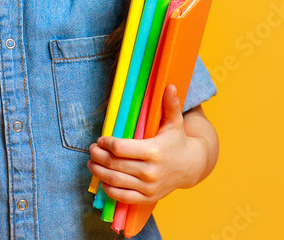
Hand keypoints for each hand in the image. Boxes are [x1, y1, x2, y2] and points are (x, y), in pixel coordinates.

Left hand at [86, 85, 206, 205]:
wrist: (192, 166)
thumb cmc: (177, 141)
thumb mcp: (174, 122)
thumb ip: (170, 104)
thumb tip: (170, 85)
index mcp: (153, 151)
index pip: (120, 148)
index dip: (106, 143)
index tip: (101, 139)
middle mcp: (150, 171)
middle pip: (114, 164)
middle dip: (98, 156)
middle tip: (92, 150)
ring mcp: (149, 187)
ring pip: (115, 180)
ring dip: (99, 172)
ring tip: (91, 163)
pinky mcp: (148, 198)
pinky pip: (122, 196)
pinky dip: (109, 189)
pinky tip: (103, 180)